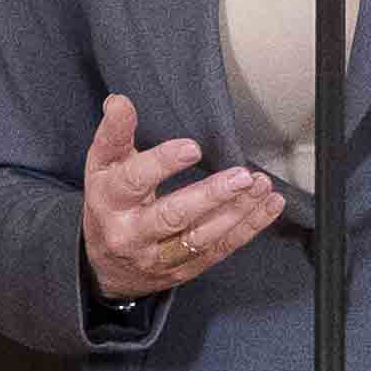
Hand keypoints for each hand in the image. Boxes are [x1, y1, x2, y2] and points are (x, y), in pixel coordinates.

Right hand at [77, 94, 281, 298]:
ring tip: (260, 184)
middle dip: (209, 196)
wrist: (106, 269)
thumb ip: (114, 135)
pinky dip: (248, 227)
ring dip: (236, 210)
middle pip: (172, 215)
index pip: (133, 181)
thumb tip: (119, 101)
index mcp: (110, 202)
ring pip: (201, 236)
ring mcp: (160, 256)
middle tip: (241, 176)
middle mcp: (132, 233)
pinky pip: (220, 249)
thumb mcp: (101, 169)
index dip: (162, 163)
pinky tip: (268, 205)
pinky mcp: (185, 269)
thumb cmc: (108, 206)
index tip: (192, 148)